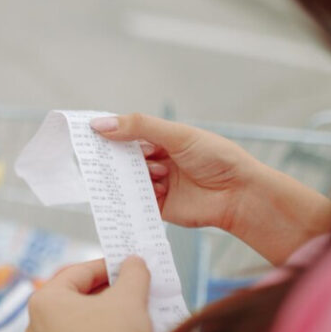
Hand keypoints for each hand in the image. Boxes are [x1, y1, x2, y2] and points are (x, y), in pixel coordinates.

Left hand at [25, 258, 151, 331]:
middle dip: (106, 294)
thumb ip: (132, 273)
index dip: (109, 266)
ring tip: (130, 321)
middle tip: (133, 293)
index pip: (80, 271)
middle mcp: (35, 328)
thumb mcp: (130, 299)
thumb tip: (133, 263)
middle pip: (76, 299)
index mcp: (45, 302)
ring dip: (102, 320)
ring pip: (76, 327)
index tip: (128, 267)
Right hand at [91, 113, 254, 231]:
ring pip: (129, 180)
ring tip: (150, 175)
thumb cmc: (217, 158)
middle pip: (125, 158)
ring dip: (133, 177)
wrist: (240, 195)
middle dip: (116, 157)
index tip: (90, 132)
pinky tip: (142, 193)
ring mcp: (158, 184)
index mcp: (163, 139)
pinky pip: (136, 203)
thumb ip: (139, 126)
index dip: (110, 132)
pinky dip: (134, 198)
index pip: (128, 133)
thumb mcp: (176, 135)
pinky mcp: (158, 207)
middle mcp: (158, 161)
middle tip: (103, 157)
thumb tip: (101, 124)